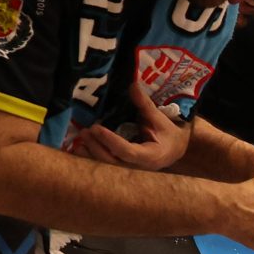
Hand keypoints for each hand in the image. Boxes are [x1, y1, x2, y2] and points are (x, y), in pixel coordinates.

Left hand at [65, 80, 188, 170]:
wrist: (174, 150)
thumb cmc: (169, 135)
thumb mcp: (160, 119)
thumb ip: (145, 105)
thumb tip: (133, 85)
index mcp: (151, 156)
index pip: (128, 152)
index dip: (111, 141)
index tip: (97, 128)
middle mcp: (138, 166)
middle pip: (113, 161)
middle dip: (97, 146)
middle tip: (85, 130)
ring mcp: (129, 168)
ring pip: (106, 164)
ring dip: (91, 151)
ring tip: (81, 136)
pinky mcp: (122, 166)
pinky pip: (105, 163)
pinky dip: (91, 155)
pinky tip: (78, 148)